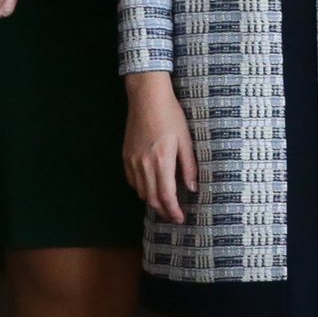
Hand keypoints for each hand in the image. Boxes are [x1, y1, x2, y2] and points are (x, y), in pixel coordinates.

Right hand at [123, 71, 196, 223]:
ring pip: (141, 192)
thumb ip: (188, 166)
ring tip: (165, 203)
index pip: (166, 196)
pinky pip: (133, 181)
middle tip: (174, 215)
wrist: (147, 98)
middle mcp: (144, 166)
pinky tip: (151, 186)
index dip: (173, 211)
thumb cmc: (171, 115)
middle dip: (164, 210)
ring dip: (153, 201)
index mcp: (162, 161)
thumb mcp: (185, 139)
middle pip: (152, 199)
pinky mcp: (125, 157)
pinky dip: (142, 189)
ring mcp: (132, 162)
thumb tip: (192, 188)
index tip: (180, 219)